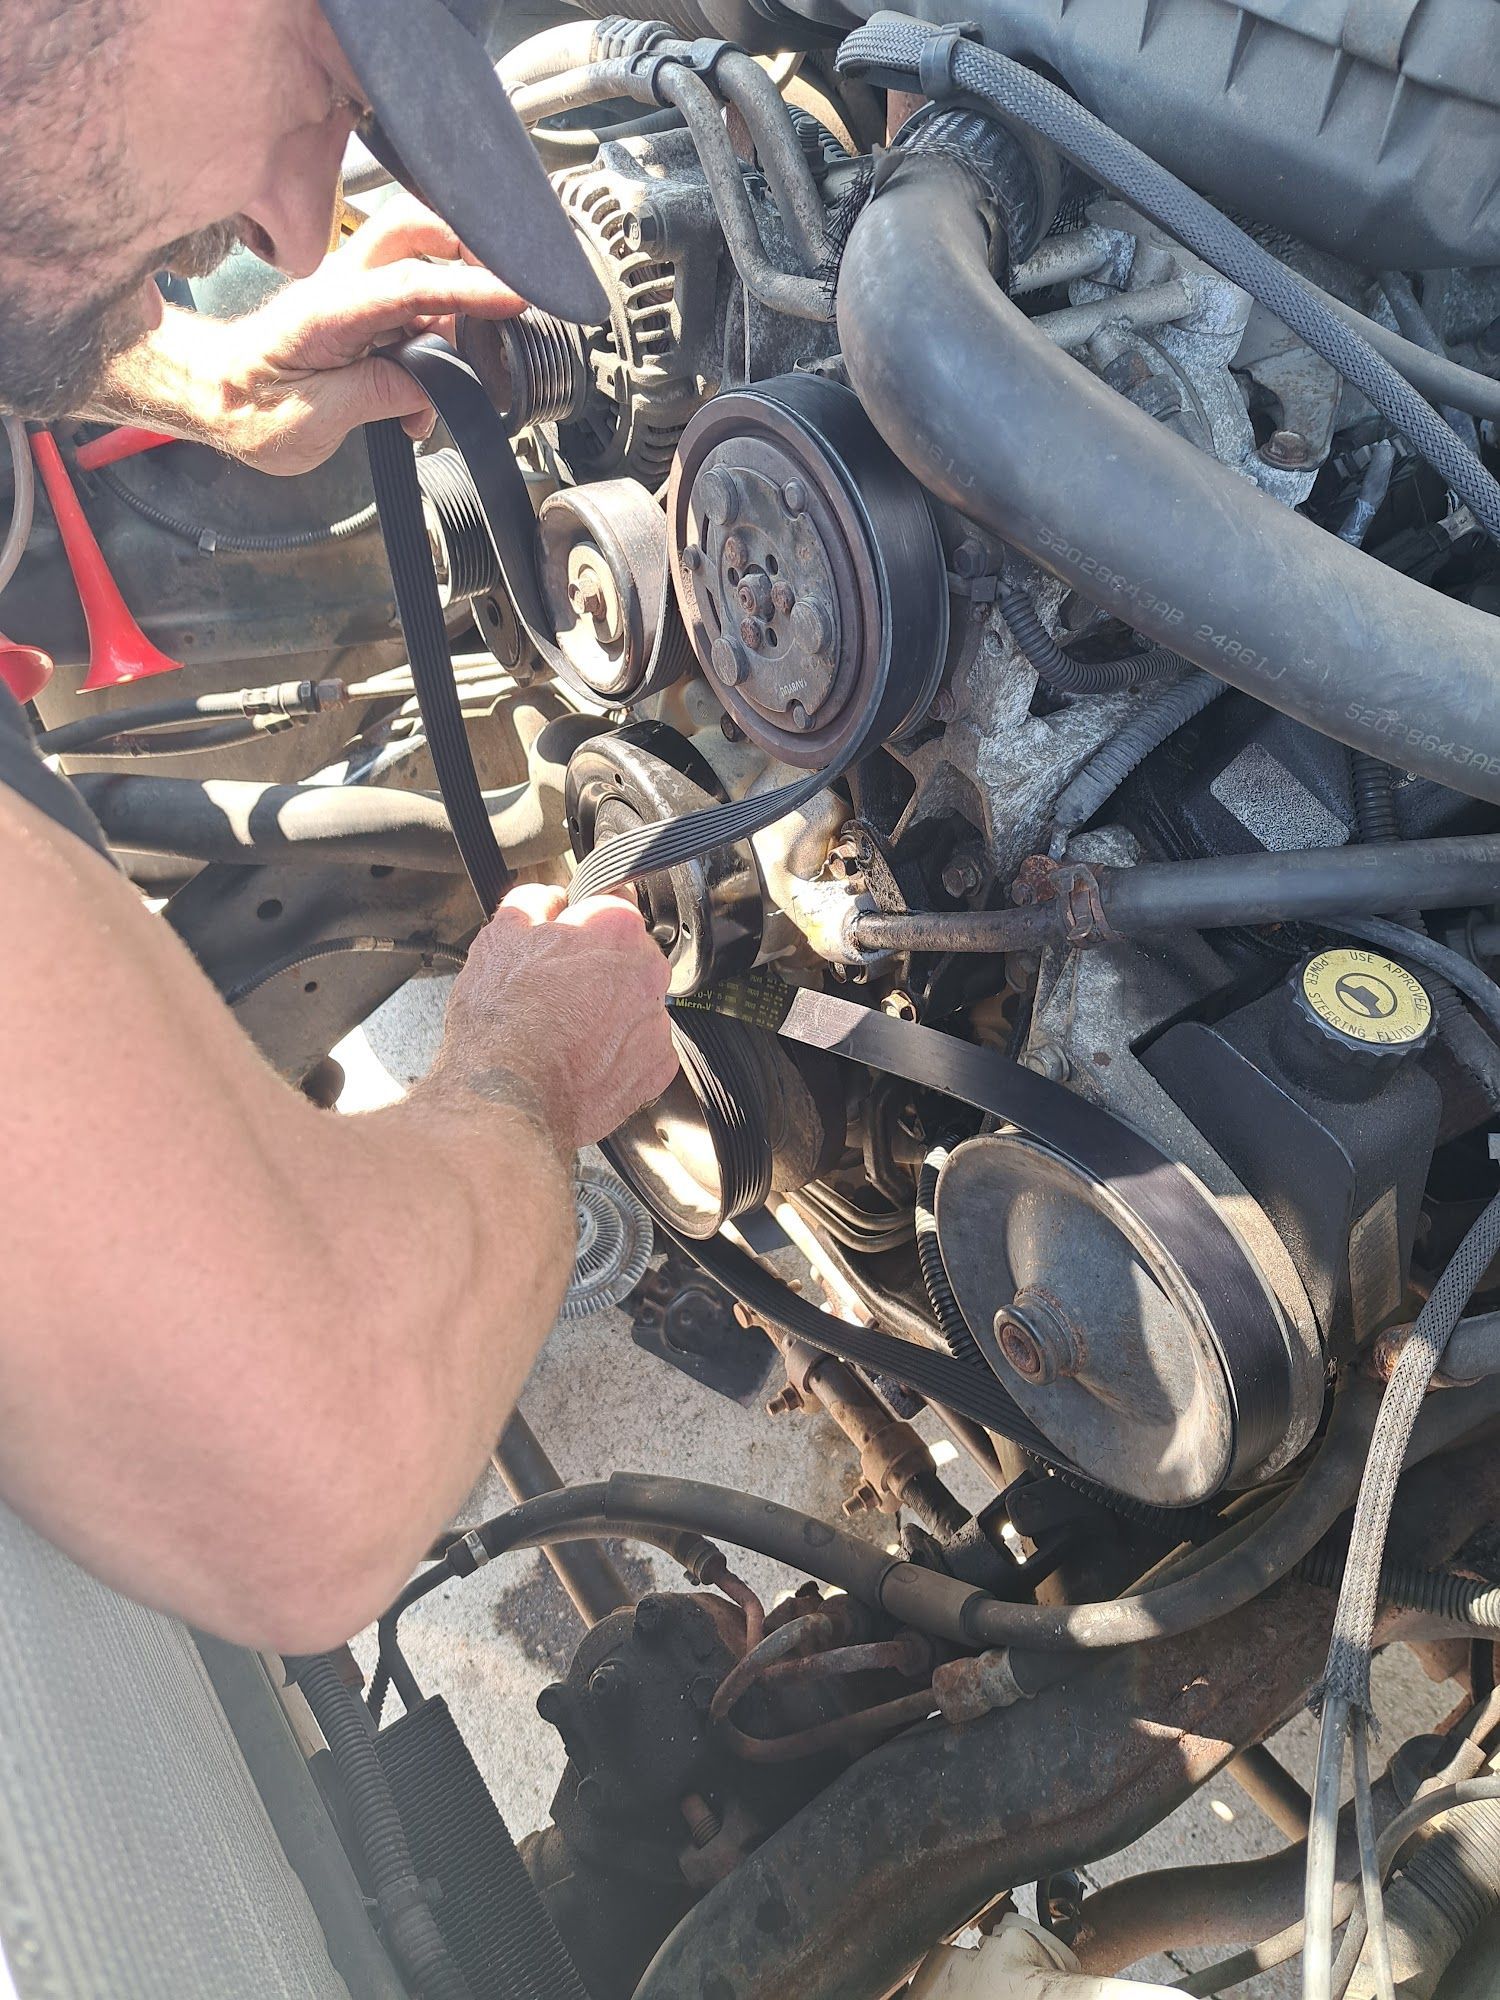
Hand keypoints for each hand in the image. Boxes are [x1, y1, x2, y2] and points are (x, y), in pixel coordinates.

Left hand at [215, 195, 526, 475]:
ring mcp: (352, 295)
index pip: (411, 282)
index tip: (514, 296)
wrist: (214, 402)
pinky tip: (418, 403)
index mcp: (329, 308)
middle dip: (466, 250)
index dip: (469, 288)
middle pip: (414, 231)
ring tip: (446, 390)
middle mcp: (342, 286)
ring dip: (452, 323)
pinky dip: (432, 353)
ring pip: (422, 275)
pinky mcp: (359, 315)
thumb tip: (434, 387)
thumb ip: (381, 395)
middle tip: (504, 293)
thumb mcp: (316, 420)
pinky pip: (413, 315)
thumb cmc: (248, 410)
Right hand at [428, 885, 676, 1156]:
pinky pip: (643, 1049)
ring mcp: (655, 1023)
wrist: (506, 1098)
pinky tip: (582, 1058)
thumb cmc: (501, 1022)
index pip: (614, 903)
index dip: (585, 919)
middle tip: (556, 992)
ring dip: (610, 1012)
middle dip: (599, 969)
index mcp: (615, 929)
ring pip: (636, 1005)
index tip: (571, 935)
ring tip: (565, 1032)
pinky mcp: (655, 1069)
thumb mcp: (498, 938)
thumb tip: (547, 898)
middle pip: (629, 957)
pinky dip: (619, 1053)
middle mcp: (647, 973)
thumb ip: (533, 902)